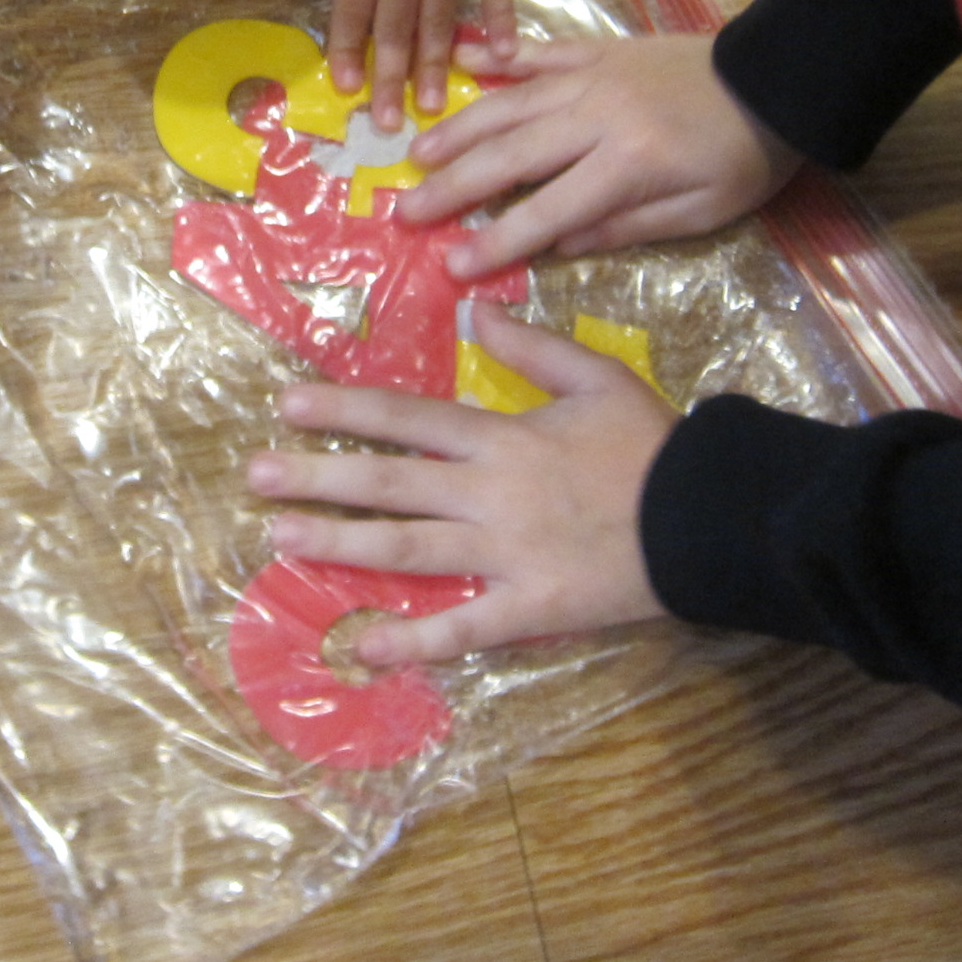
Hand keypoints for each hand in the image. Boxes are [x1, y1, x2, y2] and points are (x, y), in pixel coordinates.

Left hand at [244, 305, 677, 666]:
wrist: (708, 518)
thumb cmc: (654, 446)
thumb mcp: (599, 377)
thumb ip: (534, 346)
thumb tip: (474, 313)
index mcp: (503, 438)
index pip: (408, 419)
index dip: (345, 410)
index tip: (288, 403)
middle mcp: (488, 495)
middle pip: (389, 483)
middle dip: (317, 478)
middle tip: (254, 474)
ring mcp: (503, 556)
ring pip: (407, 549)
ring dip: (340, 545)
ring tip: (279, 538)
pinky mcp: (528, 609)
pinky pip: (463, 628)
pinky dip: (415, 641)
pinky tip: (365, 648)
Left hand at [265, 0, 512, 131]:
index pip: (353, 15)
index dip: (348, 52)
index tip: (347, 91)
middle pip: (395, 33)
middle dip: (390, 79)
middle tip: (389, 124)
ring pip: (438, 24)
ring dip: (434, 66)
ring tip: (433, 107)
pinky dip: (500, 20)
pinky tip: (506, 55)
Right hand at [395, 33, 800, 277]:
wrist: (778, 79)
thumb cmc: (745, 158)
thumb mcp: (700, 212)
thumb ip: (625, 228)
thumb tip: (556, 244)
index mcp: (627, 164)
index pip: (547, 211)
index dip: (497, 241)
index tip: (451, 266)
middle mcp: (597, 115)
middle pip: (511, 155)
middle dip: (454, 187)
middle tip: (405, 211)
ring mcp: (593, 76)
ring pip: (511, 103)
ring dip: (460, 128)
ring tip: (416, 153)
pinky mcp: (599, 50)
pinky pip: (538, 53)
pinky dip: (498, 58)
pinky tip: (459, 62)